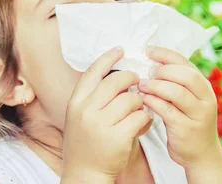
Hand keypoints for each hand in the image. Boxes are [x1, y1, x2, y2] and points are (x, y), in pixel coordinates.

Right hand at [61, 46, 152, 182]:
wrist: (84, 173)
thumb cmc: (86, 143)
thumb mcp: (80, 116)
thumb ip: (93, 97)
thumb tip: (116, 73)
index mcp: (76, 102)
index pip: (93, 71)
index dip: (109, 57)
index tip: (121, 50)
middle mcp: (86, 110)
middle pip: (115, 81)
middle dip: (131, 79)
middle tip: (138, 82)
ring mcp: (101, 124)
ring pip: (131, 99)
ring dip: (139, 102)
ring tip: (138, 110)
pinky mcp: (117, 137)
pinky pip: (140, 116)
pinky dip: (145, 118)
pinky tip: (143, 124)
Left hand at [138, 46, 219, 167]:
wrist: (201, 155)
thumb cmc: (189, 123)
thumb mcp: (189, 101)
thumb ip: (176, 84)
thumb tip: (152, 64)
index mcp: (204, 87)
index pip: (186, 63)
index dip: (166, 55)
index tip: (148, 50)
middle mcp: (205, 98)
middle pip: (186, 75)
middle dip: (163, 70)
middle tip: (147, 71)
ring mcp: (198, 114)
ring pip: (177, 92)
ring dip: (156, 86)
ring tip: (141, 85)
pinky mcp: (186, 128)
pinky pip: (167, 111)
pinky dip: (153, 102)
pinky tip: (143, 99)